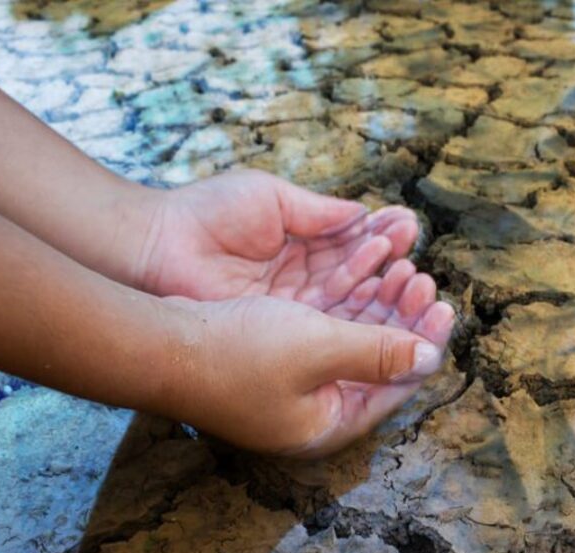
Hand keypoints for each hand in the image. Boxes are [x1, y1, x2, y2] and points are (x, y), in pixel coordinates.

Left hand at [134, 168, 418, 313]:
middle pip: (360, 278)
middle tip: (417, 264)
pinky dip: (357, 316)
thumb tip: (364, 215)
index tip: (409, 228)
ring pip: (350, 305)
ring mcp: (293, 308)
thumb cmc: (206, 215)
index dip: (383, 238)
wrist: (156, 247)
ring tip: (410, 280)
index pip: (353, 243)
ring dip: (382, 295)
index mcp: (301, 242)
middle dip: (391, 270)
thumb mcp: (270, 199)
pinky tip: (382, 303)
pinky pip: (329, 327)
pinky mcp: (281, 332)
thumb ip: (319, 212)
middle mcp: (302, 279)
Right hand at [162, 290, 454, 456]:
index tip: (446, 306)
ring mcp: (292, 388)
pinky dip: (346, 302)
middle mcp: (314, 411)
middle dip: (403, 317)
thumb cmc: (236, 351)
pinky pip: (325, 329)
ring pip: (352, 341)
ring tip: (400, 266)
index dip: (425, 343)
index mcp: (330, 423)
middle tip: (423, 277)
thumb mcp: (319, 348)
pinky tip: (363, 271)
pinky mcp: (272, 361)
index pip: (397, 386)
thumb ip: (379, 352)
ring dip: (377, 303)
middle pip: (378, 362)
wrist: (156, 343)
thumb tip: (431, 358)